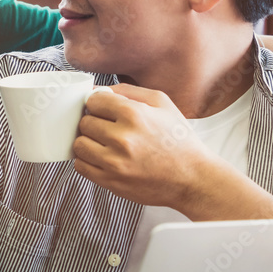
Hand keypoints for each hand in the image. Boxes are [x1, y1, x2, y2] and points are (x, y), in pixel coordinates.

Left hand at [72, 84, 212, 211]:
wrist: (192, 178)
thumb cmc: (179, 140)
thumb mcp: (162, 103)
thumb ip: (128, 91)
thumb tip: (98, 90)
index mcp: (135, 115)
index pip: (93, 100)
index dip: (98, 104)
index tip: (104, 110)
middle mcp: (122, 138)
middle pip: (85, 122)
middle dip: (94, 122)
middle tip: (107, 127)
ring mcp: (115, 162)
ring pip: (79, 144)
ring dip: (88, 142)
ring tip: (104, 143)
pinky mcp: (111, 181)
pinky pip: (80, 166)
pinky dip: (87, 161)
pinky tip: (102, 158)